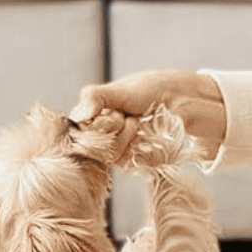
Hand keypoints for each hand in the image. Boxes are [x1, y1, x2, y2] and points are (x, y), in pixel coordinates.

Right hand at [71, 69, 226, 159]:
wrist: (175, 100)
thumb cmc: (145, 91)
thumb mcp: (117, 89)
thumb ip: (94, 97)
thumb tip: (77, 117)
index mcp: (88, 119)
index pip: (75, 131)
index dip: (93, 121)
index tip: (110, 109)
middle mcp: (97, 137)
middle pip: (92, 144)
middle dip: (111, 124)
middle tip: (124, 113)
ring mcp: (113, 151)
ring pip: (110, 153)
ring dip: (126, 132)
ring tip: (135, 119)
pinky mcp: (130, 161)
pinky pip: (126, 159)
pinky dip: (136, 141)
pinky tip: (142, 130)